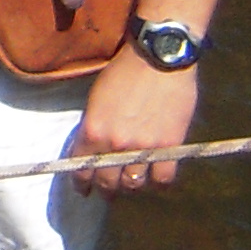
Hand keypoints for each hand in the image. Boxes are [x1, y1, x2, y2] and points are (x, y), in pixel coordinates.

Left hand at [69, 47, 199, 192]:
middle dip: (105, 190)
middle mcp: (114, 143)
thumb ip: (95, 126)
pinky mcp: (169, 146)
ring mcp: (143, 147)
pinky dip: (158, 183)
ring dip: (131, 187)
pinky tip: (156, 180)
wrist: (158, 57)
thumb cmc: (124, 71)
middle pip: (107, 182)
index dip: (81, 183)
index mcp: (92, 129)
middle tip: (107, 192)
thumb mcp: (97, 98)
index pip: (81, 167)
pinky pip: (163, 179)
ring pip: (133, 184)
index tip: (83, 189)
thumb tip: (95, 149)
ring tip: (131, 185)